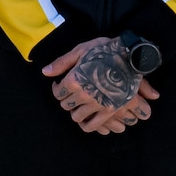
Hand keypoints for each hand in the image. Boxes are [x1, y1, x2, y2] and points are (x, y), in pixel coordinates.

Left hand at [42, 38, 159, 135]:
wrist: (130, 56)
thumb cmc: (104, 50)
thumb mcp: (81, 50)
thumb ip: (62, 63)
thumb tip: (45, 72)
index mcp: (73, 80)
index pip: (58, 93)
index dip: (58, 89)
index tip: (61, 86)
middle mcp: (82, 94)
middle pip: (66, 105)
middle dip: (67, 100)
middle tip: (72, 95)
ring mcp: (96, 104)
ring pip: (77, 116)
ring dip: (76, 112)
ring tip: (81, 105)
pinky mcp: (109, 111)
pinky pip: (92, 126)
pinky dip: (87, 125)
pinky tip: (87, 119)